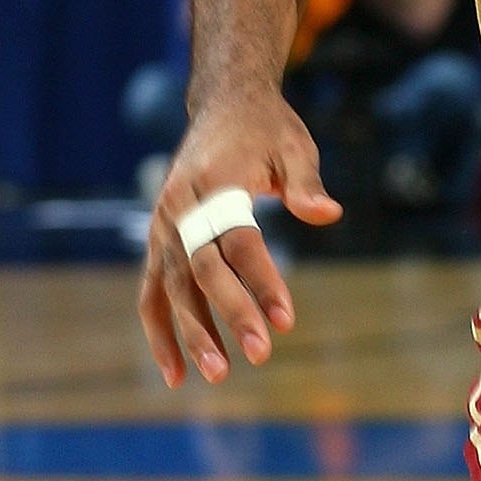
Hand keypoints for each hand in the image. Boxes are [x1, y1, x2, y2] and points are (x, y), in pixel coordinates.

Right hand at [138, 84, 341, 387]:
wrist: (223, 106)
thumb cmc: (267, 130)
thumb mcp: (295, 147)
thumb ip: (306, 184)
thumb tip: (328, 213)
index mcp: (216, 181)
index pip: (239, 241)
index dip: (263, 281)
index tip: (287, 320)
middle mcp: (180, 206)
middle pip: (202, 269)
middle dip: (230, 314)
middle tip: (260, 354)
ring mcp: (163, 226)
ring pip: (171, 288)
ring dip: (191, 333)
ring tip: (218, 374)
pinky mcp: (159, 242)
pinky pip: (152, 293)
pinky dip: (161, 332)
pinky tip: (177, 373)